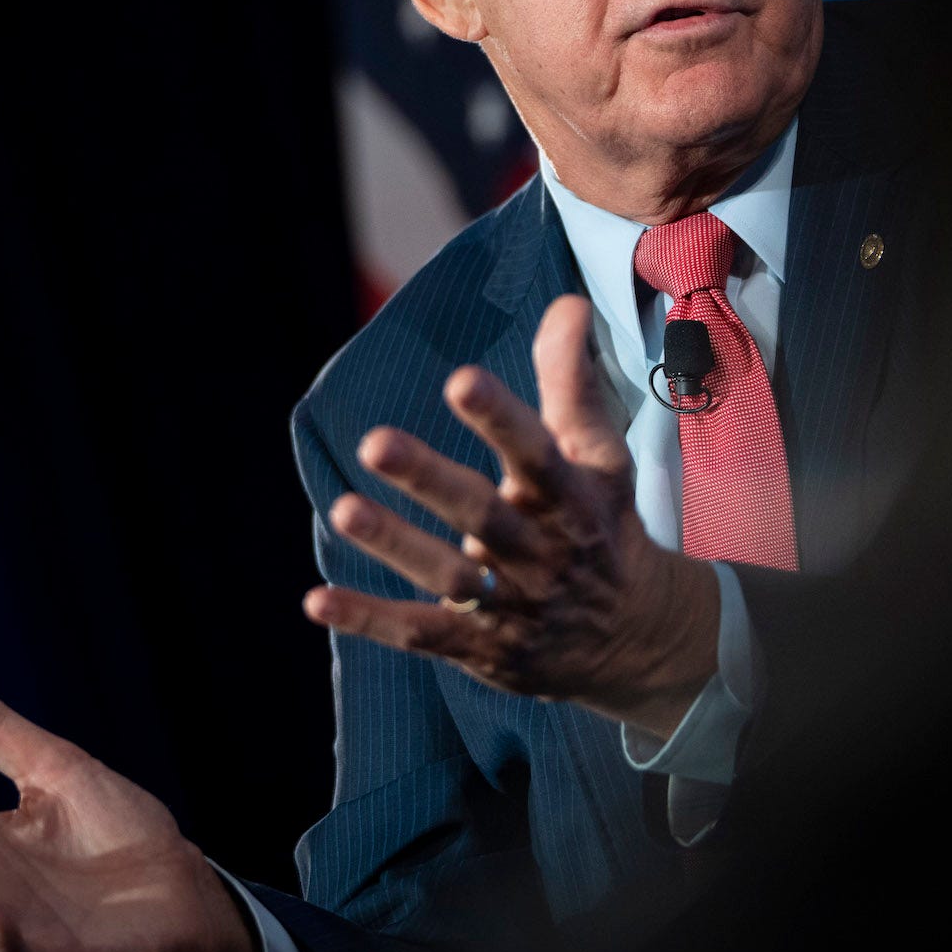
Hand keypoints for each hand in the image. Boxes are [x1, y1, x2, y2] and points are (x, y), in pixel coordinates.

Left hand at [306, 293, 721, 739]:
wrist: (635, 638)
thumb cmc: (602, 525)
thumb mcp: (600, 457)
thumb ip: (572, 382)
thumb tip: (566, 303)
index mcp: (570, 497)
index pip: (537, 452)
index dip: (500, 417)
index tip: (460, 379)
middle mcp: (541, 551)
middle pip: (482, 513)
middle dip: (430, 479)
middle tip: (375, 442)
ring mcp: (511, 605)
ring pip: (448, 576)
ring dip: (395, 545)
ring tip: (343, 511)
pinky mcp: (482, 647)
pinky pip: (420, 634)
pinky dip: (369, 619)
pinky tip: (315, 599)